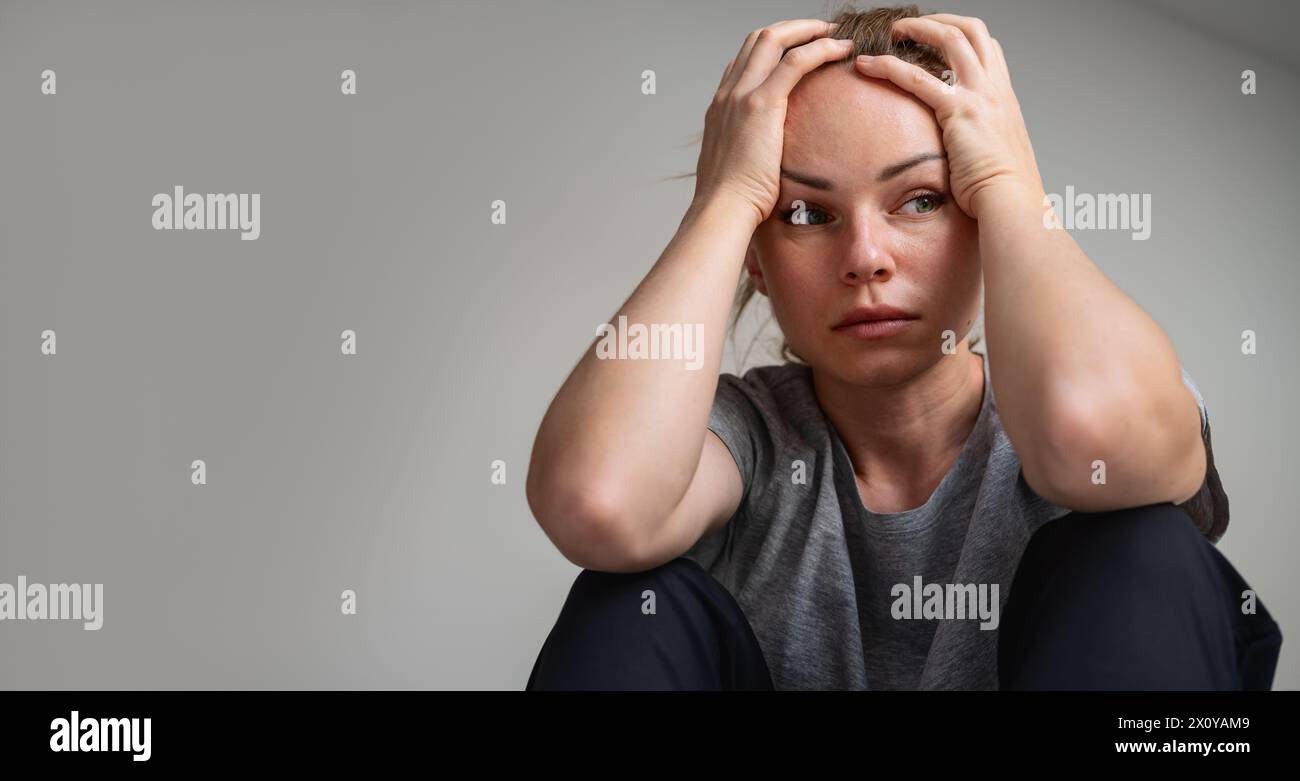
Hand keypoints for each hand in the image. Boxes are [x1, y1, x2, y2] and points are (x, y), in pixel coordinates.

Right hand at [692, 20, 855, 225]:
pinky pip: (795, 61)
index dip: (773, 47)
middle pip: (758, 38)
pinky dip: (820, 48)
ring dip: (808, 30)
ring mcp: (742, 95)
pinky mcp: (761, 104)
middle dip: (792, 28)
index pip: (745, 59)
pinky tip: (840, 49)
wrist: (722, 209)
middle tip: (820, 32)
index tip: (799, 50)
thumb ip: (747, 151)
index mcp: (721, 106)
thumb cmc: (731, 200)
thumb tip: (765, 161)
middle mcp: (728, 93)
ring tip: (834, 34)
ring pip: (774, 39)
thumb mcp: (735, 166)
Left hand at [853, 14, 1044, 218]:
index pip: (987, 46)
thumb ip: (981, 139)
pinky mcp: (959, 111)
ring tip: (889, 32)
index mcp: (1004, 96)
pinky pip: (917, 78)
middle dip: (937, 20)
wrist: (1011, 202)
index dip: (960, 34)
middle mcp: (994, 88)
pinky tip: (866, 65)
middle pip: (971, 29)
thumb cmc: (1002, 189)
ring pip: (949, 38)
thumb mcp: (996, 154)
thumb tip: (964, 149)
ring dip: (916, 28)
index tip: (935, 37)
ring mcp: (980, 95)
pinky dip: (888, 66)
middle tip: (908, 25)